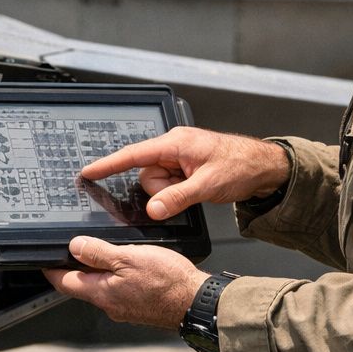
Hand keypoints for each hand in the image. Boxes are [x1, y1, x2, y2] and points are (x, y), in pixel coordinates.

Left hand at [44, 236, 207, 328]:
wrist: (196, 302)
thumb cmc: (168, 282)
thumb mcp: (128, 257)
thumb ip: (99, 253)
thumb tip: (75, 247)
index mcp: (102, 293)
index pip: (65, 283)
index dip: (52, 270)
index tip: (44, 262)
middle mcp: (110, 305)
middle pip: (83, 286)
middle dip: (77, 269)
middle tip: (75, 251)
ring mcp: (125, 309)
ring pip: (103, 289)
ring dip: (100, 273)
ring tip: (106, 253)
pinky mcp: (140, 309)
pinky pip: (121, 292)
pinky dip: (118, 279)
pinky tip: (130, 268)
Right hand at [79, 128, 289, 219]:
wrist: (264, 166)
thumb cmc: (241, 165)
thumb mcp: (207, 185)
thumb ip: (177, 198)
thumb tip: (154, 209)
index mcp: (175, 143)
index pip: (133, 154)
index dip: (108, 164)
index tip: (88, 171)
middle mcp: (174, 147)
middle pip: (147, 175)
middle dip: (162, 190)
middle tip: (188, 190)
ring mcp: (179, 158)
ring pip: (157, 183)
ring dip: (172, 193)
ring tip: (196, 189)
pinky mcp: (185, 168)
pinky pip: (169, 184)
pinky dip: (178, 192)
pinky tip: (196, 189)